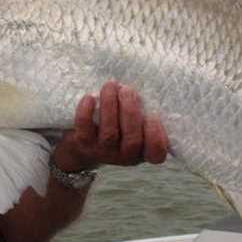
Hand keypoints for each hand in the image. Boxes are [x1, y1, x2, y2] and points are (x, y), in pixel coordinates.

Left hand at [53, 81, 168, 171]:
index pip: (156, 154)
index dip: (157, 134)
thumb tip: (140, 91)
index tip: (153, 114)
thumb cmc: (121, 125)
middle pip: (132, 140)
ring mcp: (104, 152)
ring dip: (110, 105)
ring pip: (109, 133)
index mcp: (143, 152)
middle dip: (131, 111)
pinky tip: (90, 97)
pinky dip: (86, 111)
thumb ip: (144, 113)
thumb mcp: (137, 123)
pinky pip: (85, 129)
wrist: (88, 143)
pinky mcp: (84, 144)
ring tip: (111, 85)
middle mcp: (125, 156)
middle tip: (128, 90)